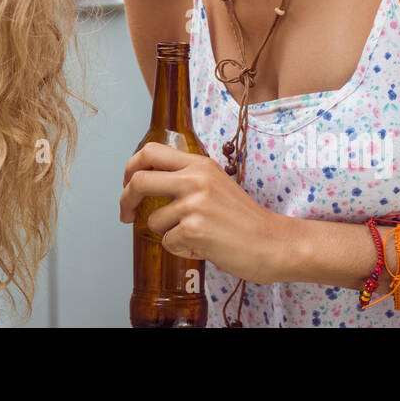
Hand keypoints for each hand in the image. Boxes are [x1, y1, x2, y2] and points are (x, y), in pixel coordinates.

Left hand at [119, 141, 290, 284]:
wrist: (273, 242)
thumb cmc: (245, 219)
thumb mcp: (217, 184)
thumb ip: (188, 178)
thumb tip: (150, 182)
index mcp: (200, 164)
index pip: (150, 152)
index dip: (131, 168)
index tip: (128, 184)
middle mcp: (195, 179)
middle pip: (139, 181)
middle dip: (125, 200)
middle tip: (126, 214)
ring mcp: (194, 204)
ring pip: (153, 220)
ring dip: (167, 233)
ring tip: (195, 236)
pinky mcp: (194, 230)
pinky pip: (168, 242)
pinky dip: (181, 249)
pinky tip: (203, 246)